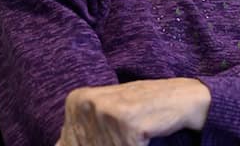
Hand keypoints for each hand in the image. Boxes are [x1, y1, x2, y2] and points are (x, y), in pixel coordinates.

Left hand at [55, 78, 210, 145]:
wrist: (181, 98)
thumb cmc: (143, 109)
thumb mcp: (105, 115)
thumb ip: (80, 132)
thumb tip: (58, 145)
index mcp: (75, 101)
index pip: (67, 144)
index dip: (95, 144)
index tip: (114, 137)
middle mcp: (85, 103)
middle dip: (109, 145)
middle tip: (127, 134)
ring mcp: (104, 111)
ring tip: (135, 134)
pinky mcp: (124, 122)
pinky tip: (144, 137)